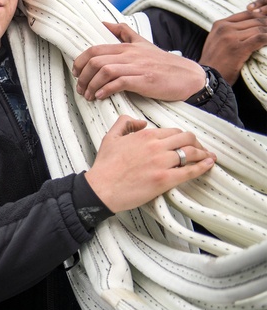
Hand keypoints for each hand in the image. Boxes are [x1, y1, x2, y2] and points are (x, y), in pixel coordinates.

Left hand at [72, 22, 204, 100]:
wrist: (188, 75)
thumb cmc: (162, 62)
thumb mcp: (142, 43)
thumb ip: (123, 32)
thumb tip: (104, 23)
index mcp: (126, 47)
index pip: (94, 50)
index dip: (80, 62)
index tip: (76, 74)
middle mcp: (130, 55)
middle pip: (96, 61)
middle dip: (83, 77)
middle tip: (80, 89)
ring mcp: (137, 67)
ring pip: (105, 71)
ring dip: (92, 85)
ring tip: (89, 95)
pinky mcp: (145, 80)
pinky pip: (119, 83)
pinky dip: (106, 90)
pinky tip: (101, 96)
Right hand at [85, 115, 214, 212]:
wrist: (101, 188)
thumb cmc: (104, 166)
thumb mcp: (110, 138)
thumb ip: (124, 123)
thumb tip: (141, 121)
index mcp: (144, 135)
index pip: (172, 131)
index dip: (182, 137)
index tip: (186, 142)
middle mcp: (156, 146)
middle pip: (186, 139)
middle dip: (196, 143)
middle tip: (200, 149)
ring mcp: (161, 163)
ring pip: (191, 152)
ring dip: (203, 154)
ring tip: (208, 157)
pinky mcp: (165, 179)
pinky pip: (190, 171)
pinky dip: (202, 167)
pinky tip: (208, 165)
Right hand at [199, 1, 266, 84]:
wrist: (206, 77)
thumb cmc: (214, 61)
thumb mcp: (216, 41)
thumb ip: (229, 31)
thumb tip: (250, 26)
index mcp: (220, 24)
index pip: (247, 14)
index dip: (261, 17)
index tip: (266, 25)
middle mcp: (224, 28)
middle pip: (255, 20)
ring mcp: (231, 37)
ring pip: (259, 29)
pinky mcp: (238, 48)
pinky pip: (261, 38)